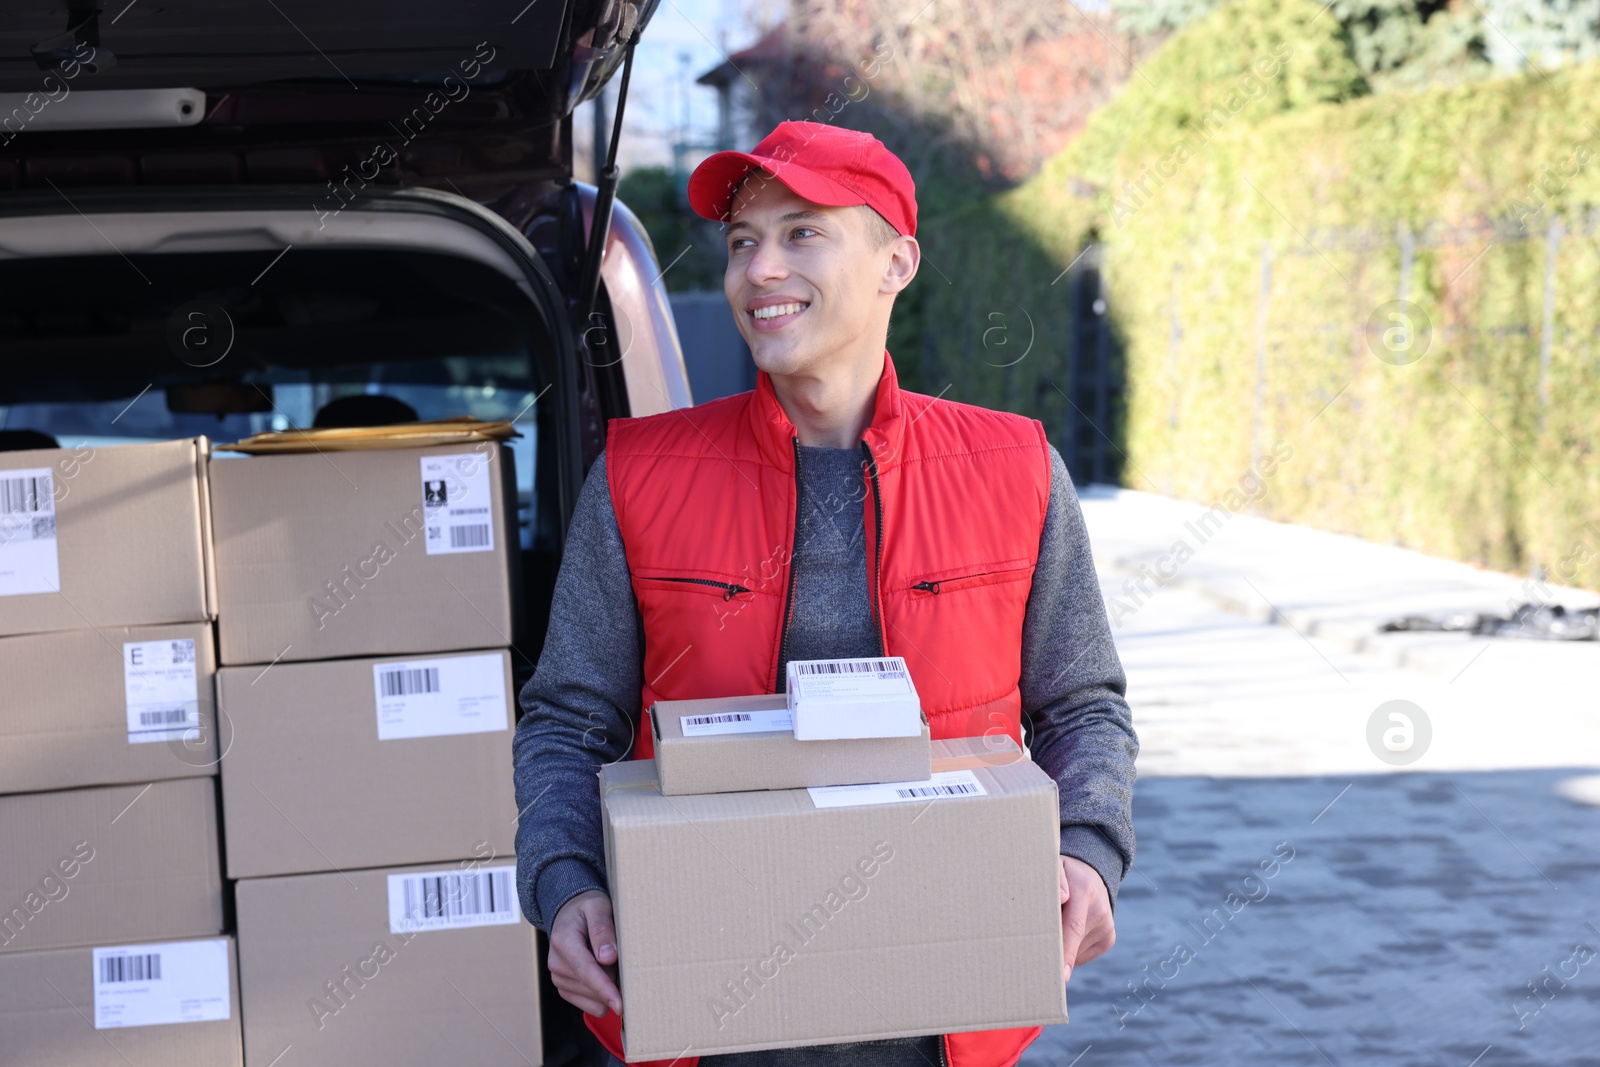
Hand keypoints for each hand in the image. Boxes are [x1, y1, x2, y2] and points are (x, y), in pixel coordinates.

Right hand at [549, 889, 622, 1016]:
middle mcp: (556, 964)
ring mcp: (558, 979)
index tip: (620, 1005)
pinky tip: (604, 975)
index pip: (586, 971)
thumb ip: (602, 929)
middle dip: (613, 979)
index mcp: (563, 942)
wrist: (569, 914)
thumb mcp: (598, 907)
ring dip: (608, 987)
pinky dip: (602, 995)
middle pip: (594, 988)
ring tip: (608, 962)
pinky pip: (591, 1006)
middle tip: (619, 957)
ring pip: (595, 1001)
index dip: (604, 989)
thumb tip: (608, 958)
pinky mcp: (565, 989)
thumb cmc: (587, 908)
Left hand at [1058, 855, 1114, 982]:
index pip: (1074, 927)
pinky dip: (1071, 950)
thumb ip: (1056, 880)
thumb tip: (1063, 898)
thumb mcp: (1055, 867)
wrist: (1090, 874)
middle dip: (1054, 954)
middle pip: (1072, 942)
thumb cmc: (1063, 874)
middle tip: (1034, 963)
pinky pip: (1083, 954)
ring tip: (1053, 927)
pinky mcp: (1108, 938)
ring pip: (1076, 951)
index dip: (1066, 952)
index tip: (1061, 975)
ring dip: (1061, 947)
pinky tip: (1066, 933)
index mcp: (1084, 891)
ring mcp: (1107, 926)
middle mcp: (1099, 910)